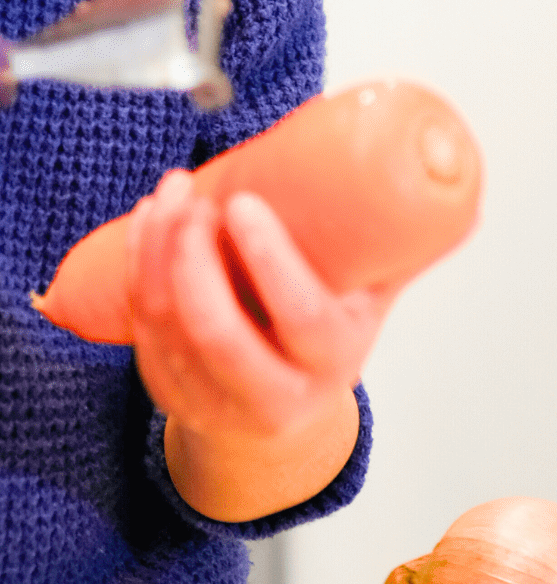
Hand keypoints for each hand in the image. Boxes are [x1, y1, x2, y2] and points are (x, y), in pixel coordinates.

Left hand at [126, 169, 393, 519]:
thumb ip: (398, 242)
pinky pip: (141, 330)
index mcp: (332, 364)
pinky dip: (137, 269)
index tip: (241, 204)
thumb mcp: (370, 299)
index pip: (299, 318)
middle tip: (193, 195)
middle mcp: (272, 395)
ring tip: (171, 193)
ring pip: (167, 327)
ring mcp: (213, 402)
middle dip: (190, 255)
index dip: (267, 260)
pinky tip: (147, 222)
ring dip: (156, 252)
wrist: (284, 413)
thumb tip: (446, 170)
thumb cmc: (327, 339)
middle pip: (217, 332)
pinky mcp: (169, 394)